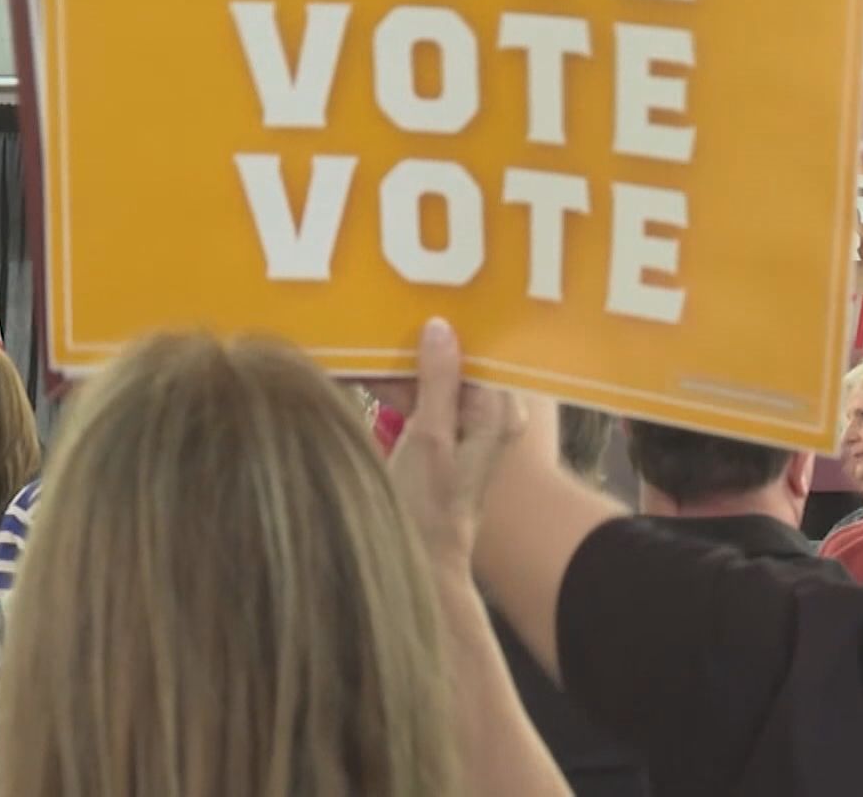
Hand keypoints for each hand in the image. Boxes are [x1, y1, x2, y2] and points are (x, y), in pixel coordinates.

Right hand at [386, 319, 526, 568]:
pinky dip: (395, 386)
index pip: (478, 349)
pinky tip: (364, 368)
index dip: (448, 323)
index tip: (414, 294)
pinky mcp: (436, 438)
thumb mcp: (431, 440)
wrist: (419, 568)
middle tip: (381, 308)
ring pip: (432, 377)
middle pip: (454, 360)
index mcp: (498, 411)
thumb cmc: (429, 510)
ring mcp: (460, 426)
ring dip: (402, 361)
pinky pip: (418, 398)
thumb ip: (438, 382)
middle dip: (418, 339)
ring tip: (367, 333)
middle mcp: (485, 414)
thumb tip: (440, 325)